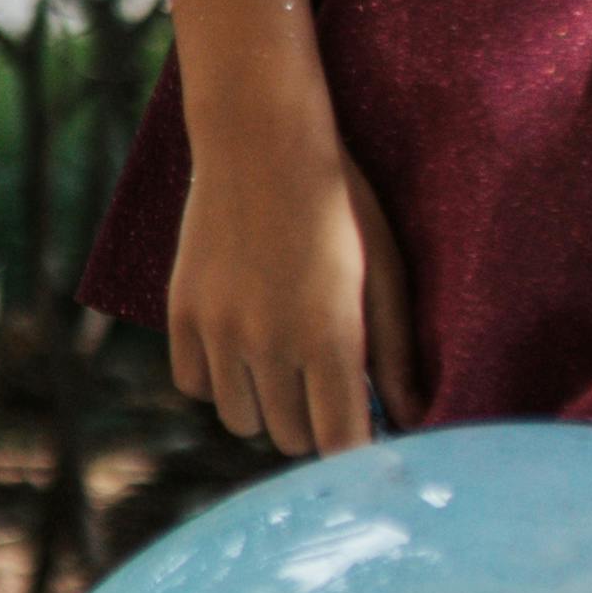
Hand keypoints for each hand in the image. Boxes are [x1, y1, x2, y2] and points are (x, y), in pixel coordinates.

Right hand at [166, 119, 418, 461]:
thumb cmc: (339, 204)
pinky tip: (242, 347)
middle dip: (315, 422)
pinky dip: (220, 380)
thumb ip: (395, 354)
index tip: (363, 437)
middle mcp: (269, 343)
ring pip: (242, 420)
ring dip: (267, 406)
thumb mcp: (384, 274)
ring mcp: (220, 331)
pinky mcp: (182, 315)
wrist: (261, 141)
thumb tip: (409, 419)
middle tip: (327, 388)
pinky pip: (197, 386)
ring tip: (284, 365)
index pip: (340, 442)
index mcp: (330, 337)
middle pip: (292, 438)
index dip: (355, 451)